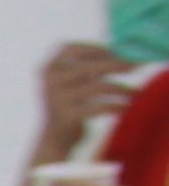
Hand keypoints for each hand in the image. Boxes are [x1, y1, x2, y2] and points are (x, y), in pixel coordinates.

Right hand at [42, 40, 136, 154]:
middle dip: (115, 65)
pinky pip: (99, 107)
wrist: (55, 138)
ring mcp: (56, 100)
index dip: (94, 48)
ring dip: (121, 89)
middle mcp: (49, 83)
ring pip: (96, 87)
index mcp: (48, 69)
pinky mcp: (67, 117)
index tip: (115, 51)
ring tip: (136, 93)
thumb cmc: (71, 103)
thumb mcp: (72, 80)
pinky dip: (117, 106)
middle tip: (135, 66)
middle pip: (88, 67)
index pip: (70, 48)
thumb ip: (88, 64)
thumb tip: (124, 50)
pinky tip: (128, 107)